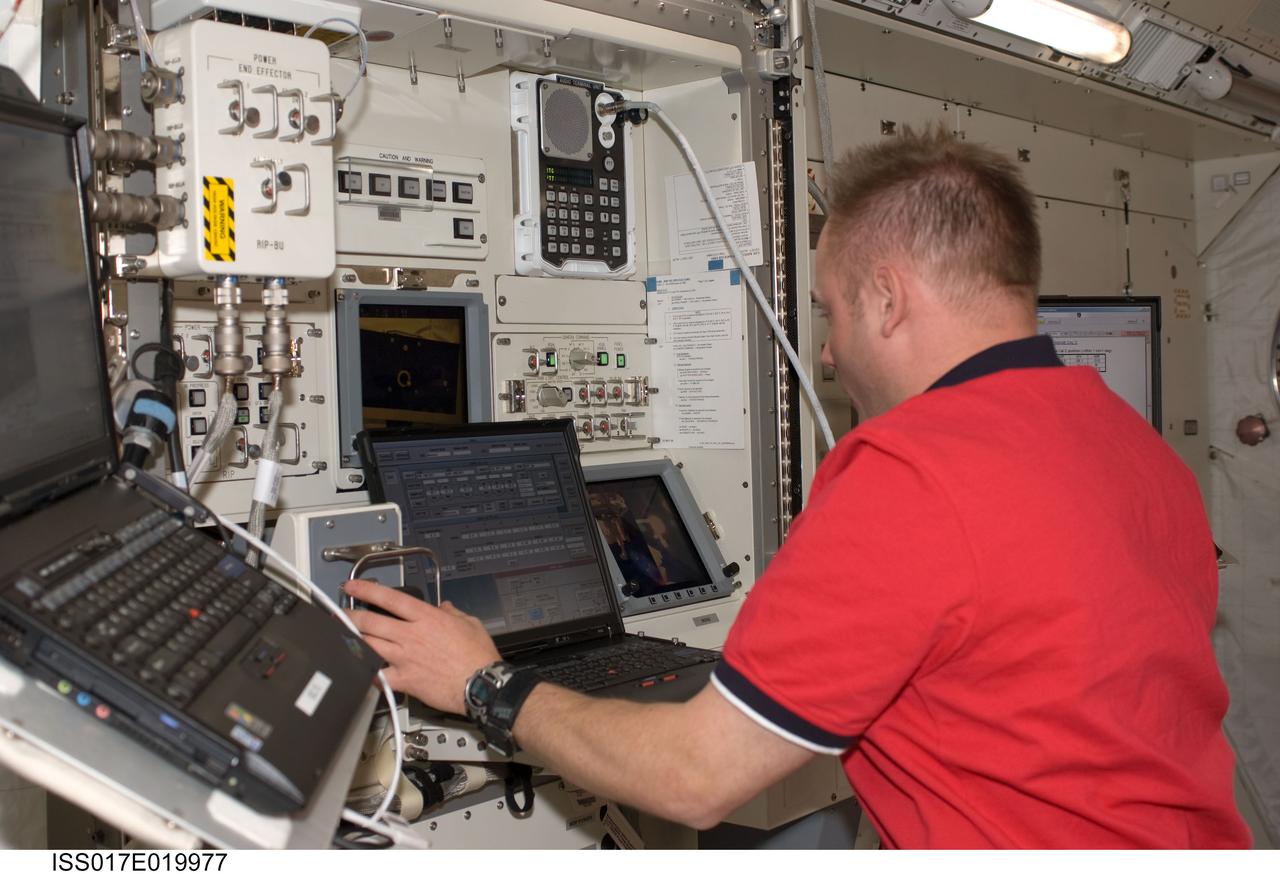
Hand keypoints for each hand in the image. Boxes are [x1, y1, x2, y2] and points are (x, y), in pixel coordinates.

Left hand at [342, 578, 499, 714]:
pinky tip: (359, 670)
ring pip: (369, 645)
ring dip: (353, 639)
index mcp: (427, 618)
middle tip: (340, 613)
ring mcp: (405, 658)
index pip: (390, 599)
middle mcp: (411, 635)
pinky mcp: (405, 679)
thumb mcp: (471, 623)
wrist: (481, 684)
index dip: (367, 590)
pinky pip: (378, 676)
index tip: (353, 587)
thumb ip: (454, 613)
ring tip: (341, 636)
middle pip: (372, 622)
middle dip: (351, 616)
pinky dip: (367, 673)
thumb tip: (446, 607)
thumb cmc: (478, 656)